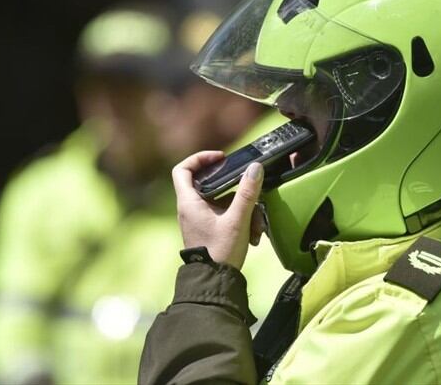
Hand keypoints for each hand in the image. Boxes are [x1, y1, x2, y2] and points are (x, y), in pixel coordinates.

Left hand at [171, 151, 266, 269]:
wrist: (215, 282)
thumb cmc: (220, 252)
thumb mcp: (237, 220)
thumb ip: (247, 192)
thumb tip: (254, 168)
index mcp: (189, 203)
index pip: (183, 170)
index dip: (199, 159)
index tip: (220, 159)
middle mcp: (190, 209)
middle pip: (208, 183)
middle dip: (233, 186)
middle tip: (246, 183)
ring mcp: (199, 219)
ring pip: (221, 201)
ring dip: (242, 207)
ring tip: (257, 221)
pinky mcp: (209, 229)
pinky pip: (225, 215)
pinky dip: (240, 219)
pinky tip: (254, 232)